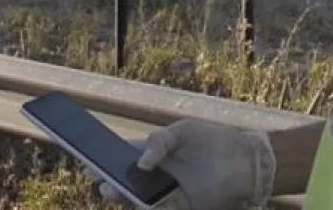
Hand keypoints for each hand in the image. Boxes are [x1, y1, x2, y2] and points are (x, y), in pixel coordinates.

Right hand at [87, 120, 275, 209]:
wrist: (245, 161)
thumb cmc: (215, 141)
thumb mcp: (185, 131)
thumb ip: (160, 141)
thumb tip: (140, 163)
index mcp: (155, 153)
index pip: (123, 157)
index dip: (104, 159)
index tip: (86, 160)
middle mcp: (156, 176)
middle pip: (125, 182)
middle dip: (108, 181)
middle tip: (99, 178)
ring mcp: (166, 195)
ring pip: (136, 200)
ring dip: (122, 197)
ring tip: (112, 190)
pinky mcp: (179, 208)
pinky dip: (144, 208)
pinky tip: (135, 204)